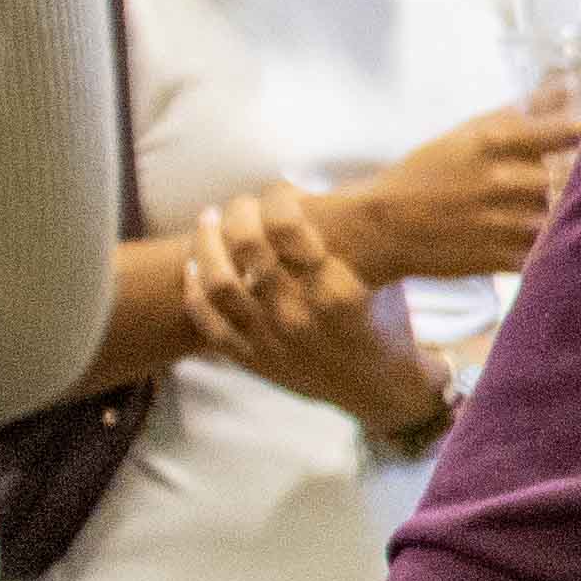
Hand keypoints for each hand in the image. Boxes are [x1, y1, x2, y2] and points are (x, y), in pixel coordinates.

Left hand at [181, 186, 444, 438]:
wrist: (381, 387)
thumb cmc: (385, 320)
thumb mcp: (386, 277)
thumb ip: (352, 244)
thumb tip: (317, 195)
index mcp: (338, 289)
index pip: (287, 225)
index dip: (276, 199)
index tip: (276, 192)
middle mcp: (302, 315)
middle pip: (249, 246)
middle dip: (238, 214)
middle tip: (237, 204)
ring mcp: (274, 340)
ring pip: (220, 281)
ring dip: (206, 244)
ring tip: (208, 223)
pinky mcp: (256, 361)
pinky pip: (209, 323)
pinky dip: (195, 292)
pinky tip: (193, 269)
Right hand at [317, 108, 580, 281]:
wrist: (386, 226)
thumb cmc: (429, 172)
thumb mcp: (470, 132)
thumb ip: (524, 111)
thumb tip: (567, 85)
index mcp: (497, 142)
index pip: (568, 131)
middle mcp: (505, 180)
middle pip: (576, 177)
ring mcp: (505, 222)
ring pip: (566, 215)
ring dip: (576, 213)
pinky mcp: (504, 257)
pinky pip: (550, 253)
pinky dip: (560, 248)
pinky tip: (564, 242)